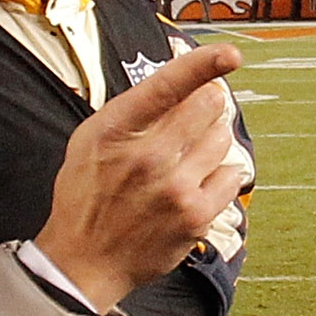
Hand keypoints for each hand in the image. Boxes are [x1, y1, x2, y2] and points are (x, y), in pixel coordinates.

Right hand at [29, 43, 246, 311]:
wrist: (83, 261)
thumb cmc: (88, 195)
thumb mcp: (92, 140)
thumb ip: (135, 109)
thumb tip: (187, 80)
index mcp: (115, 130)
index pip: (166, 85)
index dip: (203, 64)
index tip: (230, 54)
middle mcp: (146, 156)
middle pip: (209, 105)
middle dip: (207, 105)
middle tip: (192, 121)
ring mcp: (174, 188)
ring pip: (223, 138)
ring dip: (212, 141)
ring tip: (186, 159)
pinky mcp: (195, 216)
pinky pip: (232, 175)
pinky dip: (220, 175)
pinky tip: (195, 185)